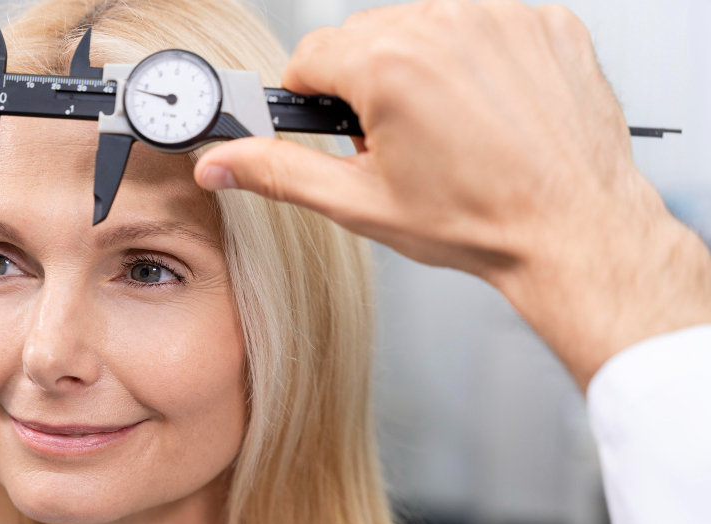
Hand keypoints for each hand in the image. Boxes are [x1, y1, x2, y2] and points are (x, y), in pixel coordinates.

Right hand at [194, 0, 710, 389]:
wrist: (574, 230)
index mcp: (390, 66)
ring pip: (423, 26)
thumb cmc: (481, 222)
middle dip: (367, 84)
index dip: (313, 98)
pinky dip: (475, 59)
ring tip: (448, 129)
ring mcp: (500, 17)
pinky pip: (483, 23)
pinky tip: (488, 110)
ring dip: (420, 68)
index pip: (311, 55)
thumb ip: (279, 173)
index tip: (336, 125)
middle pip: (366, 36)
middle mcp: (444, 24)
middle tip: (398, 141)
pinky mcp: (543, 21)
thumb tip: (221, 164)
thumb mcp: (361, 204)